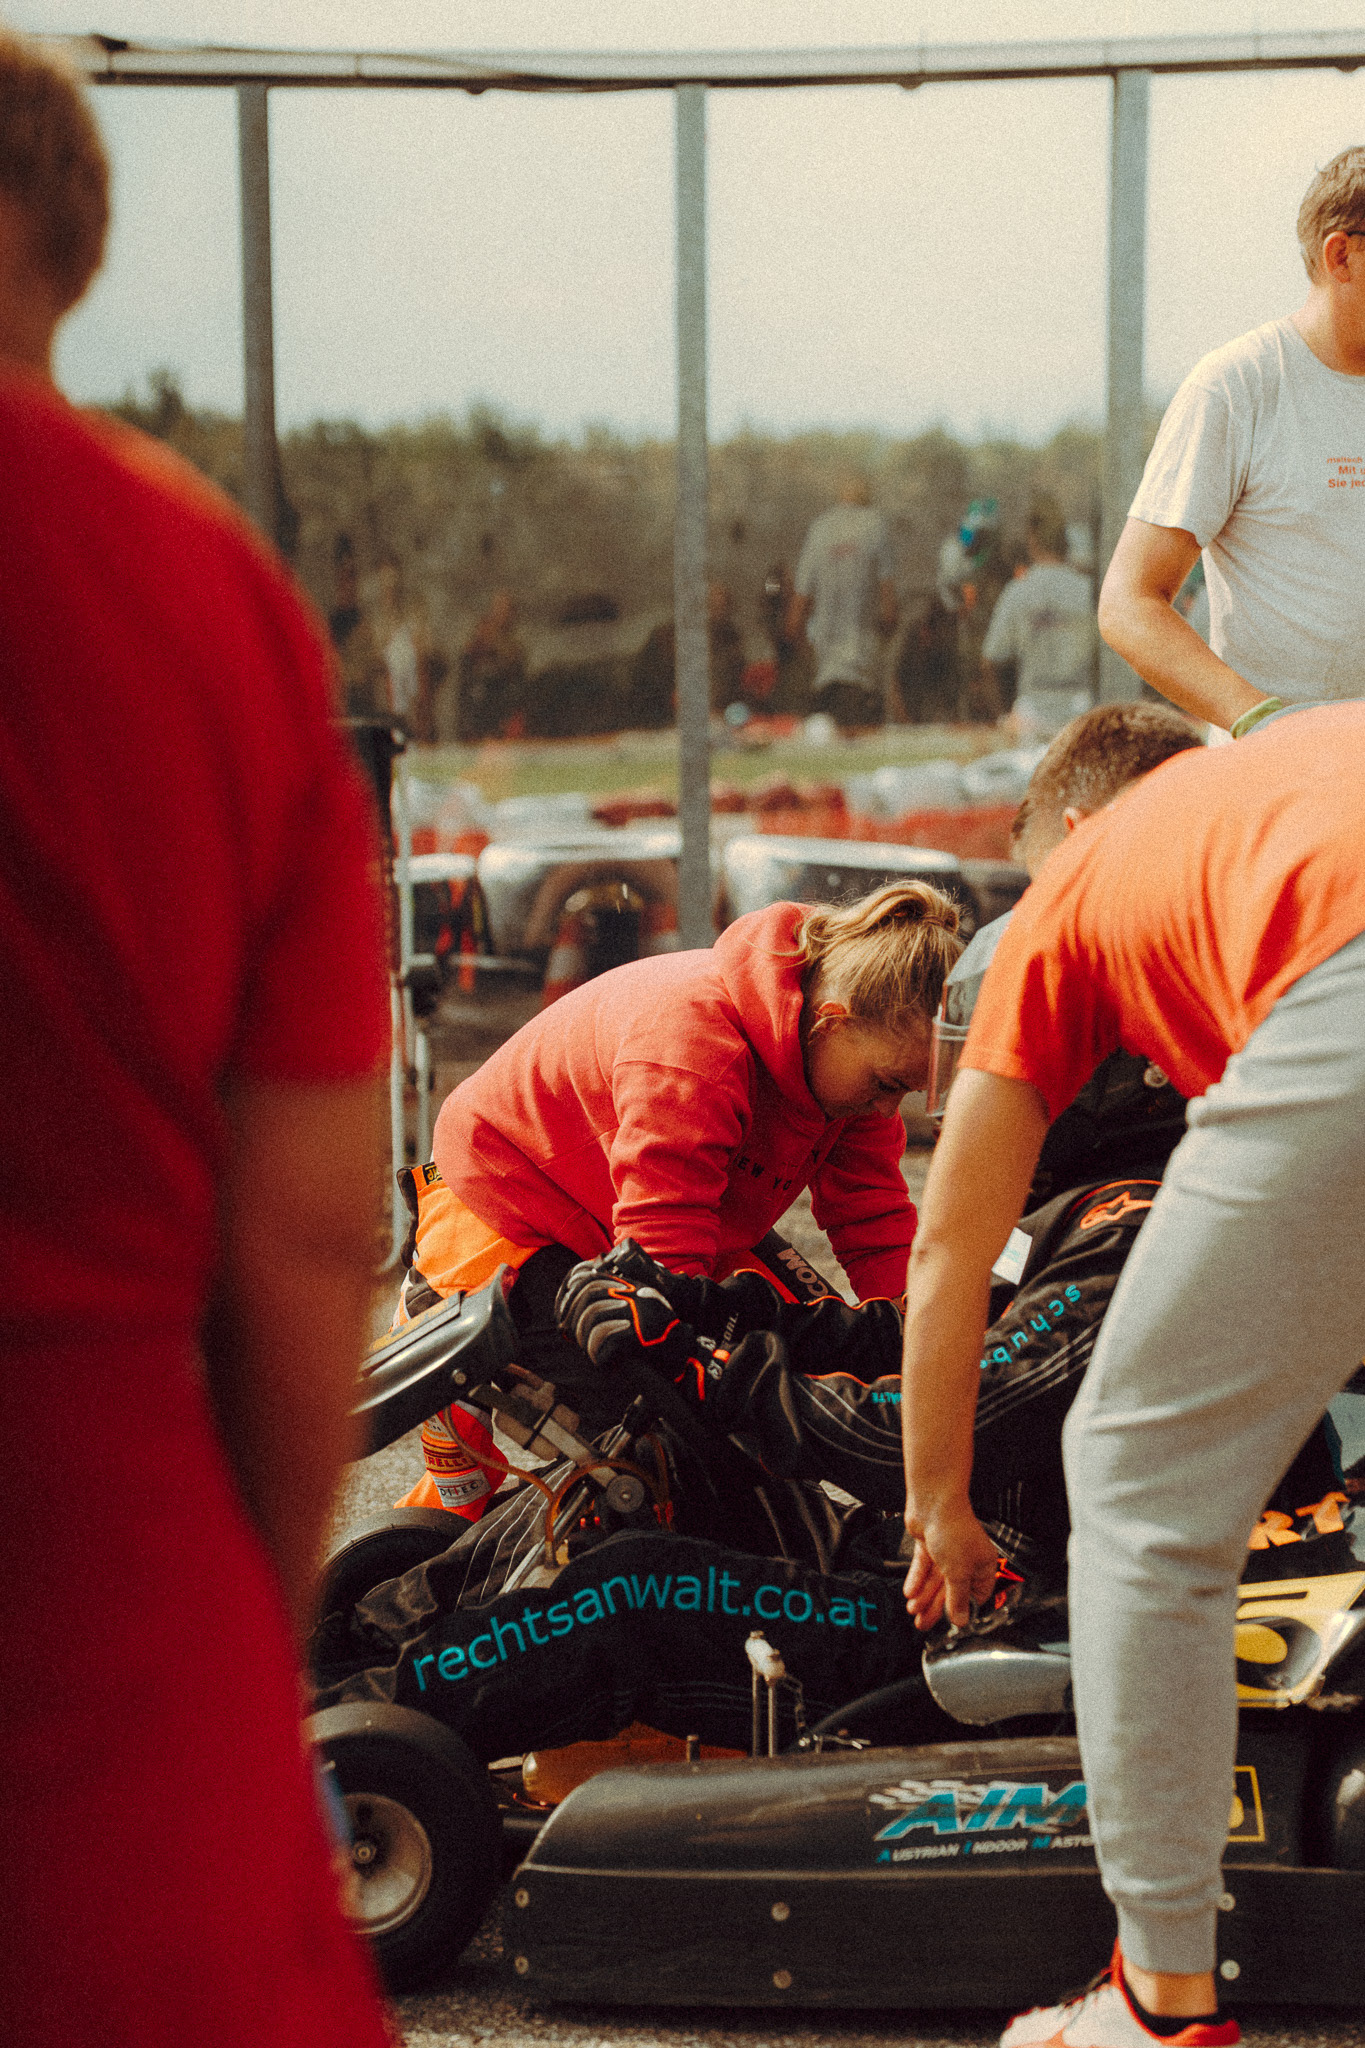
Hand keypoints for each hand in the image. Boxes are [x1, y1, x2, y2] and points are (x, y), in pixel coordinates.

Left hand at [556, 1269, 695, 1374]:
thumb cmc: (651, 1339)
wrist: (682, 1355)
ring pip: (592, 1319)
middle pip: (587, 1296)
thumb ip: (608, 1305)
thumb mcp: (632, 1313)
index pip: (589, 1278)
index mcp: (629, 1286)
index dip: (569, 1296)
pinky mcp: (638, 1332)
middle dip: (572, 1318)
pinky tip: (607, 1365)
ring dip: (587, 1341)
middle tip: (569, 1337)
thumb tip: (569, 1313)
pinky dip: (600, 1357)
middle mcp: (632, 1293)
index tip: (562, 1316)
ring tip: (595, 1353)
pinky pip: (604, 1341)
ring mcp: (636, 1310)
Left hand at [902, 1503, 1001, 1632]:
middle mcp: (967, 1559)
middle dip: (936, 1607)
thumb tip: (962, 1620)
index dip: (964, 1609)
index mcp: (983, 1566)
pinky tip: (910, 1593)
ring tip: (913, 1611)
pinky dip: (917, 1580)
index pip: (976, 1595)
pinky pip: (924, 1567)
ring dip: (924, 1596)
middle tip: (923, 1624)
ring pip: (936, 1580)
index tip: (952, 1624)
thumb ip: (958, 1599)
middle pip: (951, 1590)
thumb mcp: (958, 1572)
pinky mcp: (931, 1545)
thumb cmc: (954, 1530)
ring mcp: (948, 1552)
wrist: (933, 1502)